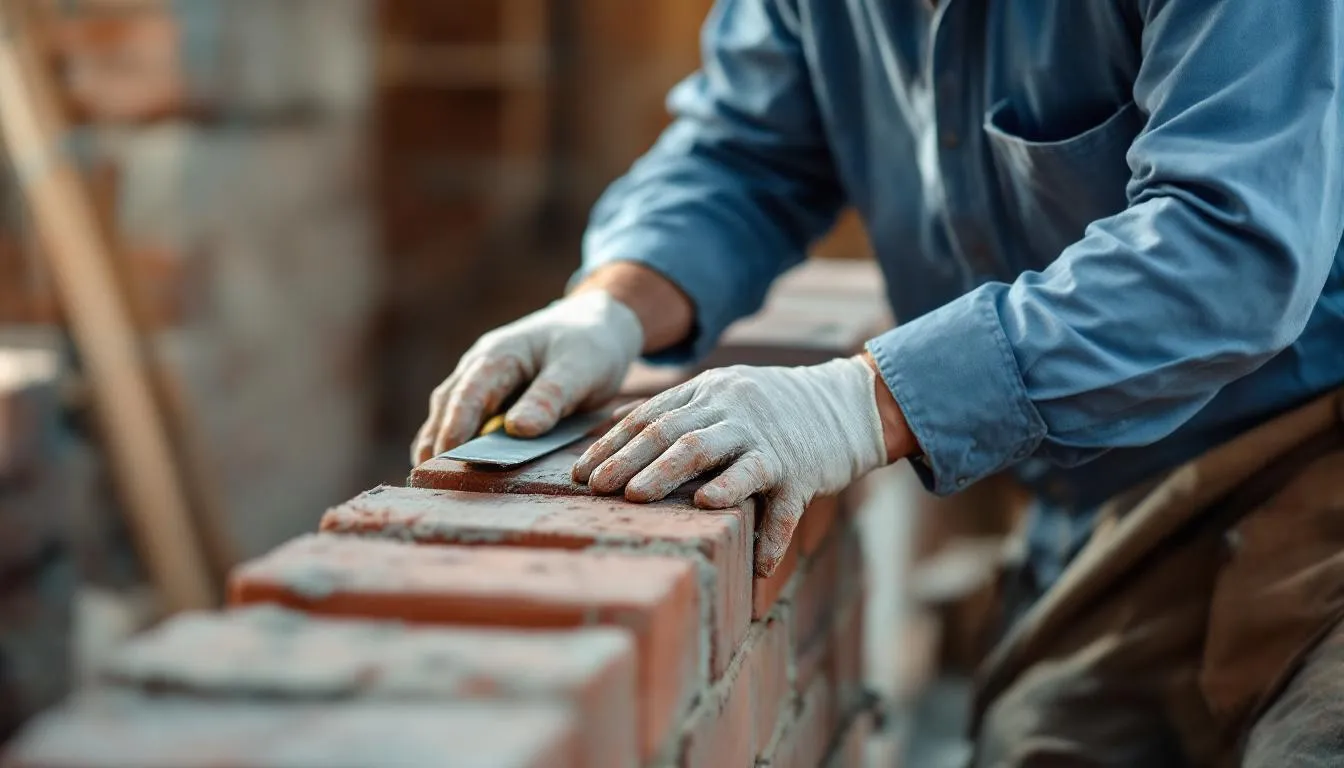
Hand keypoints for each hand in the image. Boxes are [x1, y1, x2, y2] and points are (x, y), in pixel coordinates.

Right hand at [411, 291, 642, 464]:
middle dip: (437, 440)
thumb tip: (518, 429)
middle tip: (430, 478)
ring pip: (449, 412)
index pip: (469, 393)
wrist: (594, 327)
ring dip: (438, 442)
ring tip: (431, 479)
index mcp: (500, 355)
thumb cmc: (588, 345)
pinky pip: (466, 420)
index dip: (457, 425)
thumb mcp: (580, 368)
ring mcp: (481, 382)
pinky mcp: (490, 398)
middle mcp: (480, 367)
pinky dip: (456, 441)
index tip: (447, 456)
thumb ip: (550, 396)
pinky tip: (451, 466)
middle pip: (448, 405)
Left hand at [572, 356, 890, 575]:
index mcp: (710, 393)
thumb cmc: (774, 409)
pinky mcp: (801, 472)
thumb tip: (617, 429)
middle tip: (596, 488)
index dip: (612, 445)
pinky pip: (781, 507)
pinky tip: (752, 562)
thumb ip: (678, 411)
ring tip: (639, 499)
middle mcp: (735, 411)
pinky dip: (768, 537)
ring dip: (674, 478)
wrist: (850, 404)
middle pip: (675, 434)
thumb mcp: (724, 394)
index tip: (579, 473)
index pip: (652, 417)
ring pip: (716, 456)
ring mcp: (768, 442)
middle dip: (631, 462)